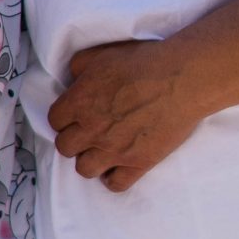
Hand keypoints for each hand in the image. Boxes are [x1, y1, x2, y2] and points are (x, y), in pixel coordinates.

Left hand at [49, 39, 217, 191]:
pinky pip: (115, 184)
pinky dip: (113, 178)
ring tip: (102, 151)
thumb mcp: (104, 54)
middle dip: (74, 139)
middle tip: (89, 132)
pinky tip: (119, 166)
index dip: (65, 118)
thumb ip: (79, 66)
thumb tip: (72, 79)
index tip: (76, 116)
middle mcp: (93, 129)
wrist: (183, 80)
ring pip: (84, 169)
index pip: (55, 121)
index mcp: (81, 102)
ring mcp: (114, 150)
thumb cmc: (145, 62)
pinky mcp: (138, 163)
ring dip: (90, 160)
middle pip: (65, 147)